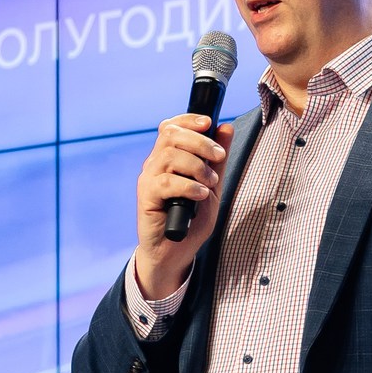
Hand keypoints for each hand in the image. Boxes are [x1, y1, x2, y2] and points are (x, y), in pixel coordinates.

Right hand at [134, 114, 234, 298]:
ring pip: (169, 155)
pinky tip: (200, 195)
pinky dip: (188, 186)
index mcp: (168, 158)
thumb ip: (217, 160)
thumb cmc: (192, 220)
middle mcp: (155, 165)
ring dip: (196, 166)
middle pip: (171, 135)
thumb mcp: (212, 186)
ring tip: (210, 183)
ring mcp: (148, 180)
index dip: (188, 119)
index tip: (209, 123)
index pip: (170, 127)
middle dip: (200, 141)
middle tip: (218, 157)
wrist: (175, 252)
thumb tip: (225, 127)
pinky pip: (165, 182)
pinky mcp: (146, 198)